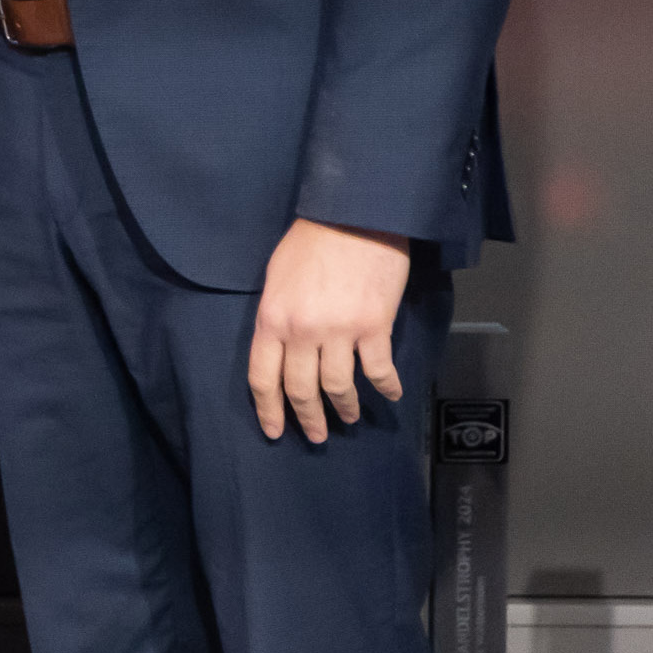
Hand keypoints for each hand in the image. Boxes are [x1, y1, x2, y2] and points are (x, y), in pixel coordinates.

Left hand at [250, 218, 412, 442]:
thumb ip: (276, 316)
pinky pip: (378, 369)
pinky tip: (390, 394)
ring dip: (345, 408)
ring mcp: (338, 331)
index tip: (274, 431)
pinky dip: (386, 387)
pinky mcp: (373, 327)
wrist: (353, 216)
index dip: (268, 409)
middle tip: (316, 436)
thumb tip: (281, 347)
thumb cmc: (310, 241)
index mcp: (271, 319)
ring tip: (350, 419)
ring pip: (339, 387)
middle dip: (308, 418)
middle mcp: (301, 331)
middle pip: (300, 389)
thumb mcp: (276, 278)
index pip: (262, 377)